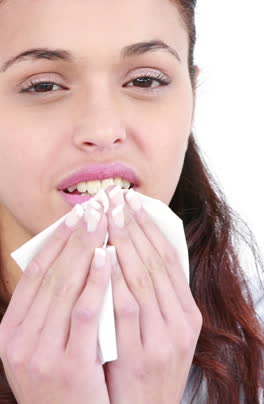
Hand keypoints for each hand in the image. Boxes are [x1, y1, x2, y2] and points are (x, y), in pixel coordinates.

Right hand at [0, 203, 110, 403]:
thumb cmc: (62, 383)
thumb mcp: (42, 345)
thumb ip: (48, 308)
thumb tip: (68, 259)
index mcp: (10, 331)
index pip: (33, 273)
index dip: (54, 241)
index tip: (73, 216)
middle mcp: (18, 341)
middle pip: (50, 274)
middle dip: (73, 238)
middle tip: (93, 209)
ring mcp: (41, 354)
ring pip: (65, 287)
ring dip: (85, 250)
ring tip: (102, 222)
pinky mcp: (69, 366)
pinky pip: (85, 313)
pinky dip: (95, 281)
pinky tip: (108, 257)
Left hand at [103, 187, 202, 403]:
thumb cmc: (147, 368)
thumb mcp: (161, 331)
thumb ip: (153, 296)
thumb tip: (131, 251)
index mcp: (188, 314)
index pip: (169, 259)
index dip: (151, 227)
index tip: (134, 202)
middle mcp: (182, 324)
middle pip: (155, 263)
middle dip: (134, 227)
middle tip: (117, 199)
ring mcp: (164, 340)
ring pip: (143, 280)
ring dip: (124, 244)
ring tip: (108, 216)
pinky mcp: (141, 356)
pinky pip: (126, 308)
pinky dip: (115, 279)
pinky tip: (103, 255)